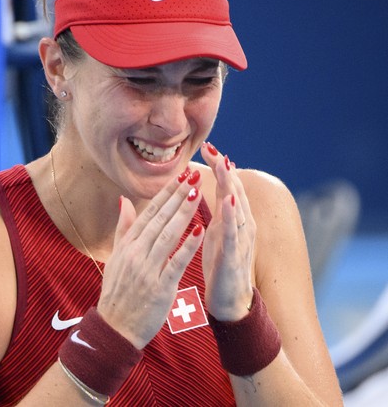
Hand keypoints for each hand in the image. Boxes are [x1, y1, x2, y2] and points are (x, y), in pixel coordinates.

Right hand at [97, 170, 205, 348]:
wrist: (115, 327)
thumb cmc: (117, 292)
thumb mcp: (116, 257)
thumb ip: (123, 229)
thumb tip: (124, 201)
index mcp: (127, 245)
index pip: (149, 212)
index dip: (165, 193)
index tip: (180, 175)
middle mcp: (136, 253)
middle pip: (159, 219)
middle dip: (177, 195)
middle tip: (193, 175)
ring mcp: (147, 269)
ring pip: (168, 235)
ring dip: (183, 213)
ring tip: (197, 193)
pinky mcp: (159, 286)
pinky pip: (176, 262)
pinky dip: (187, 245)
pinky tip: (200, 230)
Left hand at [199, 142, 254, 320]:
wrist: (231, 302)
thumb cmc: (221, 266)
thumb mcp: (215, 233)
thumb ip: (214, 212)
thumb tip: (207, 189)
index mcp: (232, 220)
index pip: (227, 187)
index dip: (218, 167)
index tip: (207, 146)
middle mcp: (241, 226)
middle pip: (235, 192)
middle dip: (225, 169)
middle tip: (214, 148)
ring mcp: (241, 241)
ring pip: (238, 208)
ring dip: (231, 186)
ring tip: (224, 166)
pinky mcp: (235, 257)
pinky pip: (234, 234)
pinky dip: (231, 217)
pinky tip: (227, 202)